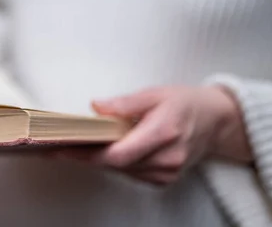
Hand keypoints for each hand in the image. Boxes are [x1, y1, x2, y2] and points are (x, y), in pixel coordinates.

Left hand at [57, 85, 251, 185]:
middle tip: (57, 146)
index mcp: (164, 132)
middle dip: (85, 155)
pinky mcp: (165, 179)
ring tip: (72, 146)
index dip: (88, 153)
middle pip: (116, 164)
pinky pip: (131, 173)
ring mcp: (168, 172)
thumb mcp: (155, 93)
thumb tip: (97, 107)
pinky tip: (101, 151)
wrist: (214, 121)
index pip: (119, 153)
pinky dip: (114, 163)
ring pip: (121, 170)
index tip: (63, 147)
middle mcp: (168, 158)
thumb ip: (125, 103)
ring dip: (97, 160)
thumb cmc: (184, 103)